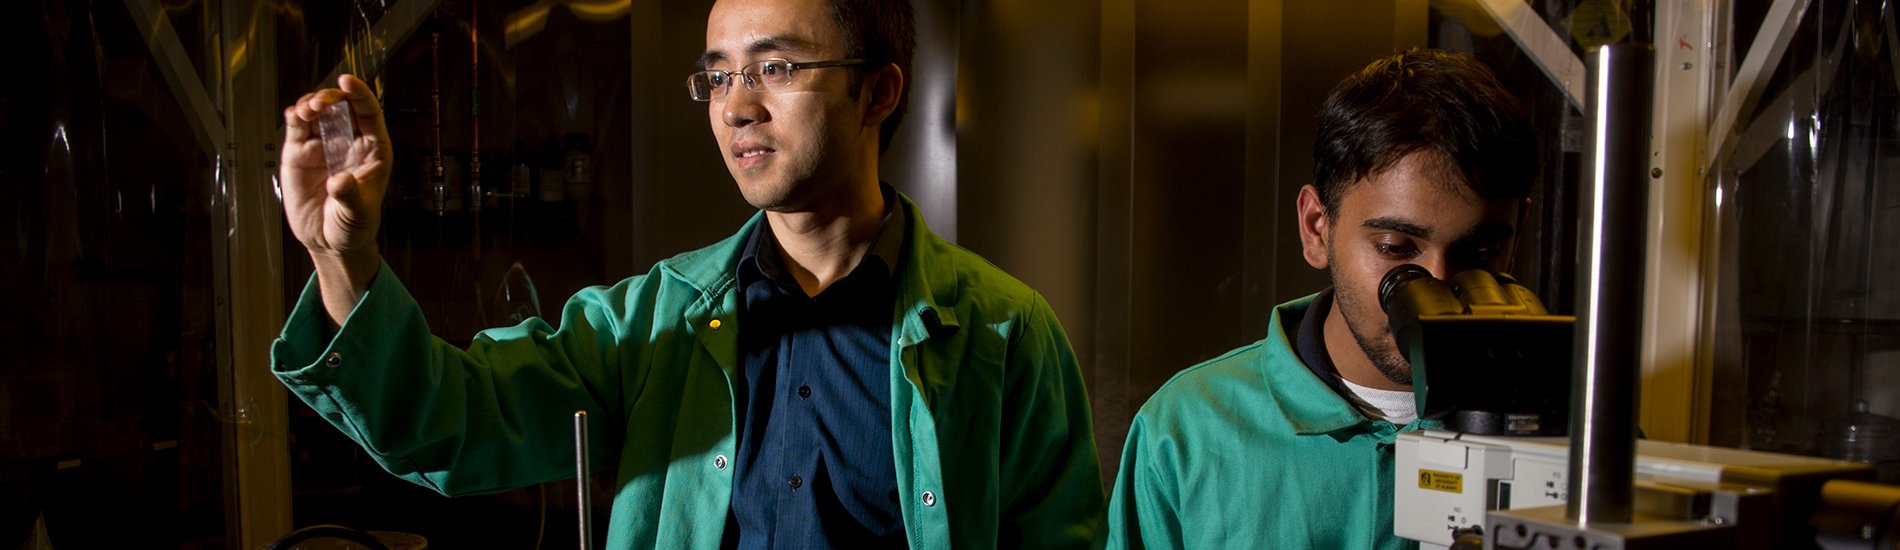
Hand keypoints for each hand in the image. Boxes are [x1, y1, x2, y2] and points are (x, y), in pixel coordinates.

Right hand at [281, 74, 390, 323]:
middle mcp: (348, 142)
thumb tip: (338, 181)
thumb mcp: (356, 213)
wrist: (328, 241)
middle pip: (341, 107)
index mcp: (373, 150)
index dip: (359, 94)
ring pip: (317, 113)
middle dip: (331, 97)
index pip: (369, 113)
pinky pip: (297, 128)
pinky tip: (294, 115)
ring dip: (311, 104)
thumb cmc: (353, 225)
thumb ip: (349, 195)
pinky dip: (295, 117)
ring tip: (306, 110)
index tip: (347, 81)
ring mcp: (323, 146)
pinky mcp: (299, 154)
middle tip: (321, 103)